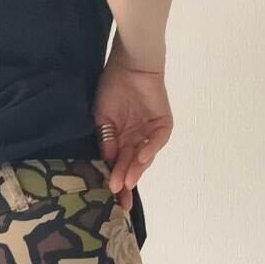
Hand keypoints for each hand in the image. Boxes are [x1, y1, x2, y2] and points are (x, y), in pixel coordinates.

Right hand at [93, 42, 172, 211]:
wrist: (128, 65)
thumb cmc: (111, 87)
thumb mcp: (101, 118)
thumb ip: (106, 141)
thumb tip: (107, 163)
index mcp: (121, 142)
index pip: (118, 166)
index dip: (114, 181)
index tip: (108, 198)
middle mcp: (136, 141)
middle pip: (132, 166)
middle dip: (124, 181)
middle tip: (118, 195)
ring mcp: (150, 134)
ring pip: (144, 157)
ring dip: (136, 169)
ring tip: (128, 181)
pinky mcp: (163, 125)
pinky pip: (158, 141)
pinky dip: (150, 149)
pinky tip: (141, 157)